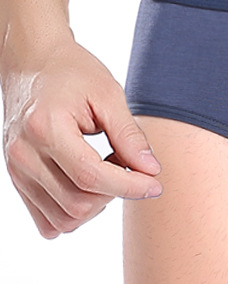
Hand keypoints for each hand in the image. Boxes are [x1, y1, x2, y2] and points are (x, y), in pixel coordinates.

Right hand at [1, 33, 162, 237]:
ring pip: (63, 219)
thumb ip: (129, 135)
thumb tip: (151, 171)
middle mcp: (23, 154)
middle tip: (129, 164)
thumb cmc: (73, 73)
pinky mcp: (16, 180)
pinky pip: (48, 220)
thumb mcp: (109, 95)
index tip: (155, 183)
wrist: (33, 63)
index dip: (130, 186)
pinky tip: (90, 184)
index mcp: (46, 129)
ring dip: (97, 205)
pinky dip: (75, 212)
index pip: (91, 176)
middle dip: (115, 192)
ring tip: (108, 170)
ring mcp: (15, 170)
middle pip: (78, 202)